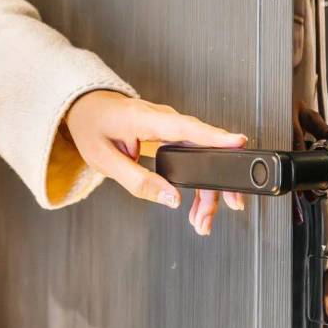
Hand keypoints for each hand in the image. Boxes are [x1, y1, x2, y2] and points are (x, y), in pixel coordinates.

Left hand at [65, 91, 247, 235]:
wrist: (88, 106)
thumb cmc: (93, 127)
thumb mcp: (104, 160)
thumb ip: (137, 181)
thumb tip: (171, 198)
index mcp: (145, 119)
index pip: (187, 128)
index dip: (215, 137)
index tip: (239, 143)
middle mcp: (165, 119)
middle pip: (203, 151)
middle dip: (216, 184)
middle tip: (222, 211)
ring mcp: (172, 126)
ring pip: (202, 158)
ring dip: (207, 191)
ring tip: (202, 221)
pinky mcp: (175, 134)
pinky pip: (195, 157)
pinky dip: (200, 182)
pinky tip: (197, 205)